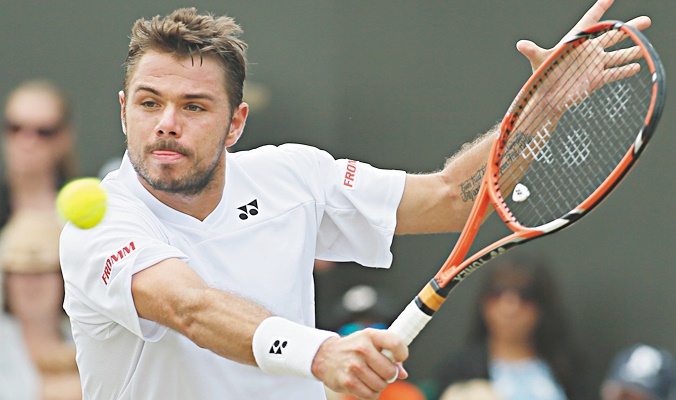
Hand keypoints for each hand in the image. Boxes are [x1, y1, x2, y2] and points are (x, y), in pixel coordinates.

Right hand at [311, 328, 407, 399]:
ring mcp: (354, 366)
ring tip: (371, 378)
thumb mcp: (369, 342)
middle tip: (382, 372)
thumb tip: (403, 373)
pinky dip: (371, 393)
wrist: (324, 356)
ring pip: (381, 385)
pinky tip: (365, 385)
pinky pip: (370, 395)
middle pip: (390, 371)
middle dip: (389, 375)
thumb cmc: (353, 348)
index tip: (399, 358)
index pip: (395, 343)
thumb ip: (388, 353)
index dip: (402, 354)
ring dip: (379, 385)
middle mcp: (362, 348)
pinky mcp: (348, 381)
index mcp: (370, 335)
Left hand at [515, 0, 650, 71]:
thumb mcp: (538, 61)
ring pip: (617, 54)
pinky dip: (625, 70)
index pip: (590, 20)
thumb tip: (520, 45)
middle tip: (646, 21)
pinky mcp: (596, 79)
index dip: (600, 7)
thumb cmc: (541, 77)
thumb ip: (532, 51)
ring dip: (631, 50)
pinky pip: (614, 73)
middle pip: (612, 35)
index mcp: (575, 41)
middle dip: (629, 28)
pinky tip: (636, 67)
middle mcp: (587, 51)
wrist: (546, 98)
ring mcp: (593, 64)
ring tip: (644, 47)